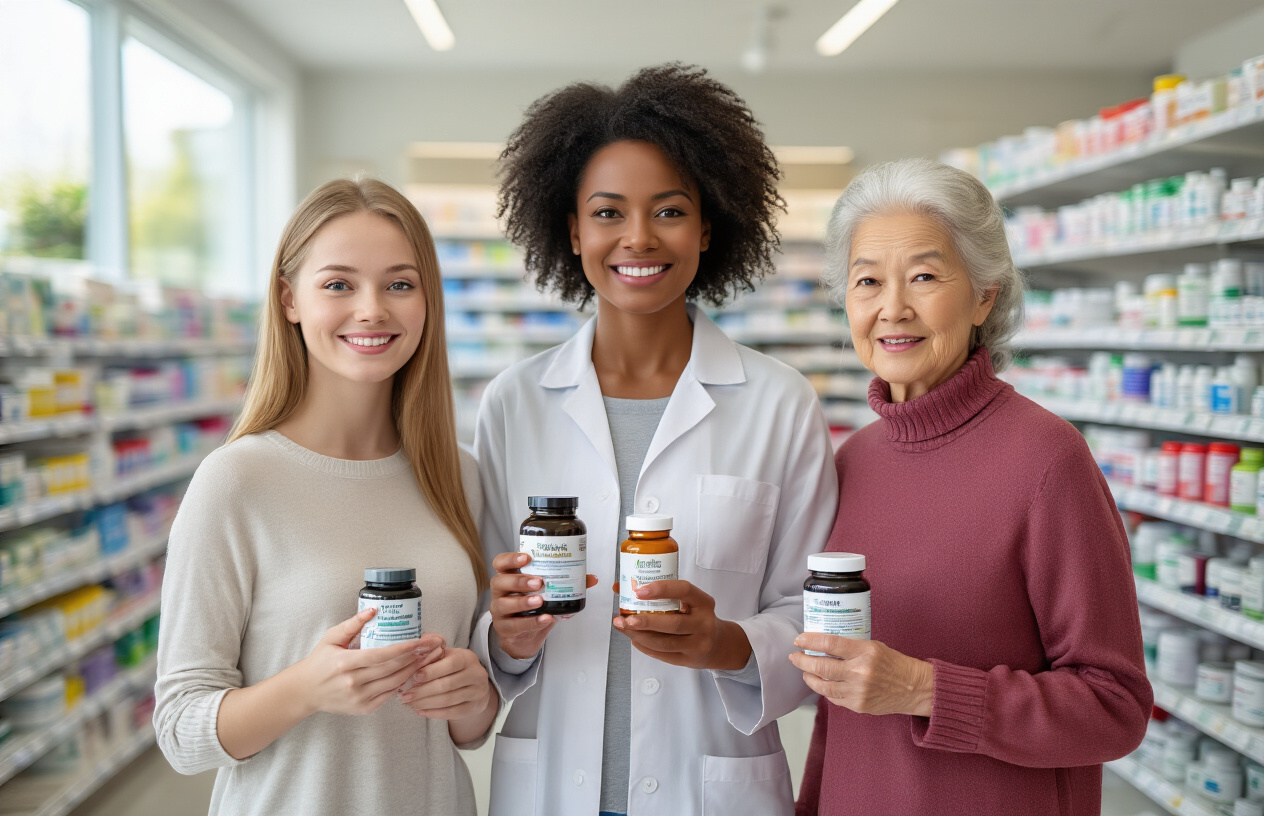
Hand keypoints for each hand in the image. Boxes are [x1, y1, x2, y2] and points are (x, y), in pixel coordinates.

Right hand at [293, 607, 445, 716]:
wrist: (305, 692)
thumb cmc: (319, 662)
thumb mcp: (331, 638)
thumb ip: (353, 624)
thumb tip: (374, 609)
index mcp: (345, 663)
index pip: (381, 655)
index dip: (403, 649)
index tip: (420, 641)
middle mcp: (354, 682)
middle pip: (393, 669)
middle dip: (416, 657)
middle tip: (434, 646)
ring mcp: (359, 698)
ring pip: (395, 683)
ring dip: (414, 670)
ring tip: (429, 657)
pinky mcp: (363, 708)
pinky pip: (389, 694)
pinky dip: (402, 683)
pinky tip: (413, 672)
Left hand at [401, 648, 493, 719]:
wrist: (475, 685)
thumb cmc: (453, 667)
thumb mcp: (447, 654)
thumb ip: (433, 647)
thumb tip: (417, 642)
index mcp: (467, 658)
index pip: (450, 664)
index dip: (431, 671)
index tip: (414, 678)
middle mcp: (476, 674)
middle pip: (447, 684)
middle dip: (423, 691)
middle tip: (405, 696)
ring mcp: (477, 692)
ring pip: (448, 700)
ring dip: (426, 703)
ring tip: (409, 704)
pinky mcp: (474, 707)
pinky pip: (452, 713)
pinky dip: (434, 713)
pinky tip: (420, 711)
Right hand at [489, 552, 597, 659]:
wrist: (524, 637)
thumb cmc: (532, 608)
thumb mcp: (546, 593)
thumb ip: (566, 583)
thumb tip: (591, 578)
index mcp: (509, 576)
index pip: (501, 562)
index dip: (511, 558)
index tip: (527, 557)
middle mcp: (500, 592)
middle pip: (500, 581)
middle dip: (520, 581)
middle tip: (539, 582)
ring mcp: (500, 611)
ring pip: (505, 604)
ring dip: (524, 602)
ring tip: (540, 601)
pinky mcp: (504, 628)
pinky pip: (516, 625)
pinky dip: (533, 622)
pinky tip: (545, 618)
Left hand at [611, 579, 750, 670]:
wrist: (718, 644)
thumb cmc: (696, 617)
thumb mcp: (688, 602)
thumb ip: (659, 594)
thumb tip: (619, 587)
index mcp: (704, 603)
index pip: (684, 590)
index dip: (662, 590)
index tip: (640, 591)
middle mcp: (704, 623)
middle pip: (673, 623)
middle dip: (646, 621)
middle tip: (626, 618)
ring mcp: (698, 644)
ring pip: (665, 643)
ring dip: (640, 636)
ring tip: (623, 627)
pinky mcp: (688, 660)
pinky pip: (662, 654)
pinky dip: (644, 646)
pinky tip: (634, 638)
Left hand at [789, 633, 934, 716]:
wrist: (913, 688)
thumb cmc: (892, 663)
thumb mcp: (873, 646)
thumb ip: (849, 647)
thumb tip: (820, 644)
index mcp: (865, 651)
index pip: (830, 643)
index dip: (810, 640)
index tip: (799, 639)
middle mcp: (860, 671)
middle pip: (821, 665)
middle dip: (802, 660)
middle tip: (795, 656)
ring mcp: (858, 691)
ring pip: (822, 685)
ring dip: (809, 677)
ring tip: (805, 671)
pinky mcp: (858, 705)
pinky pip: (833, 697)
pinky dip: (824, 690)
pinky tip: (821, 683)